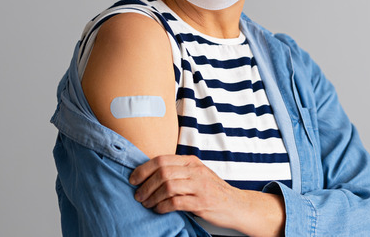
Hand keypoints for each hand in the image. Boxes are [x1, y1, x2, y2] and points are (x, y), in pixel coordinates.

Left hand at [130, 154, 284, 236]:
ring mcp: (199, 186)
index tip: (133, 179)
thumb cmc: (212, 190)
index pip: (162, 160)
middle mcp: (195, 171)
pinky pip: (176, 203)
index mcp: (191, 162)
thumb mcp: (197, 174)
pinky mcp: (202, 202)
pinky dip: (163, 207)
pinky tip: (158, 210)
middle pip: (162, 173)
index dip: (143, 169)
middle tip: (138, 195)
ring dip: (152, 197)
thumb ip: (178, 171)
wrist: (236, 204)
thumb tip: (150, 174)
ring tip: (146, 204)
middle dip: (145, 185)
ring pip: (167, 187)